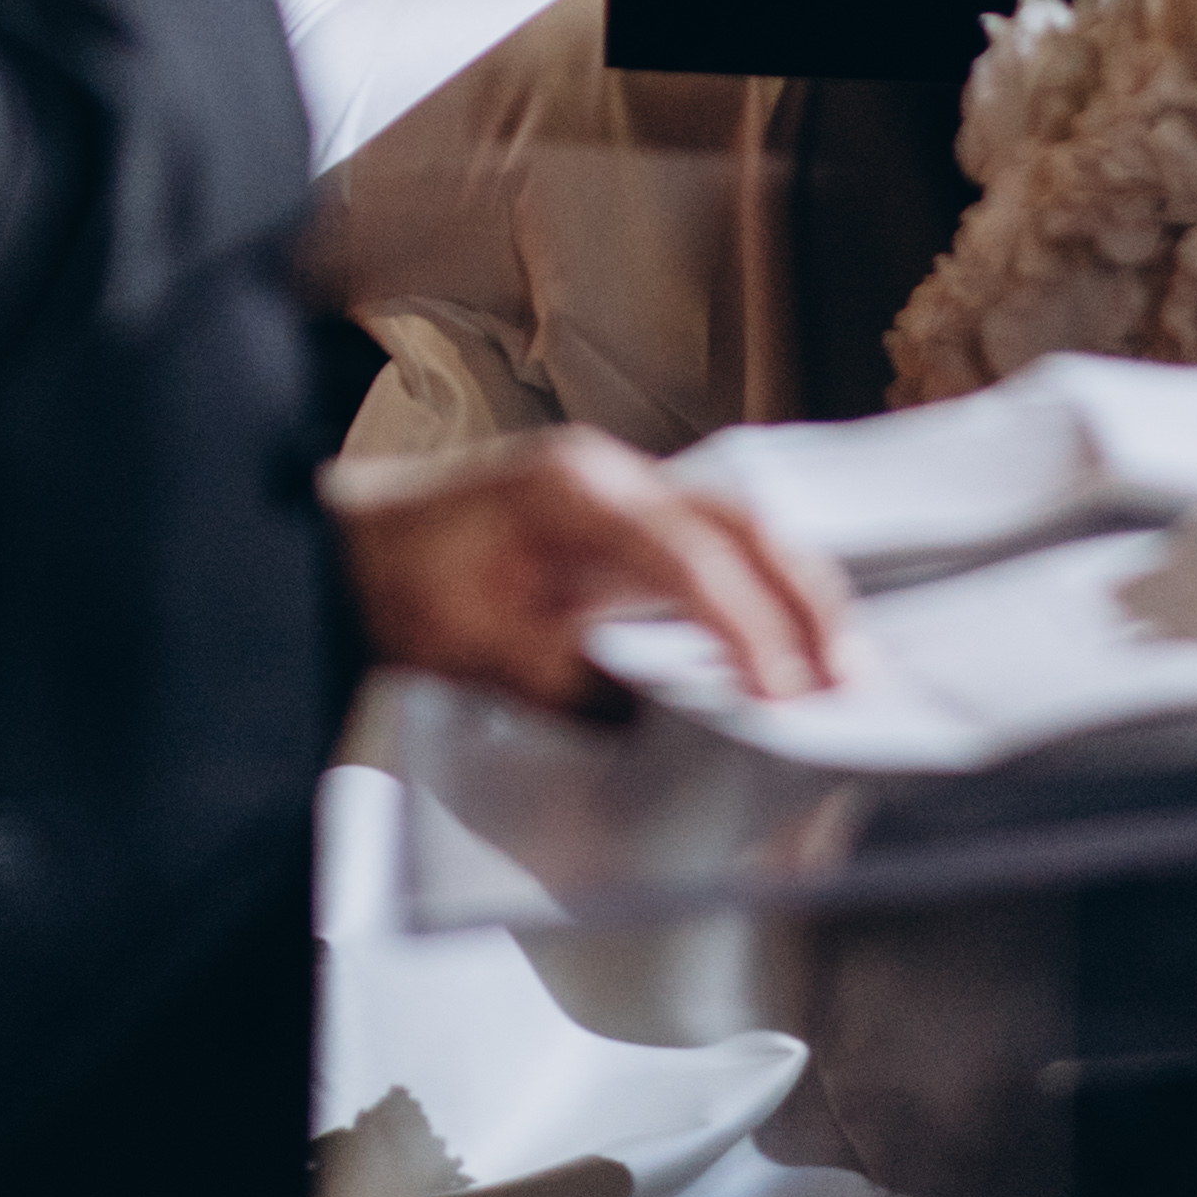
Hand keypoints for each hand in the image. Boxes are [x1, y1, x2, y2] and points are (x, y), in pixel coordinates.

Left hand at [327, 424, 848, 712]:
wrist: (339, 548)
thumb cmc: (397, 590)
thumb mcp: (478, 652)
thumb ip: (571, 683)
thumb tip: (653, 721)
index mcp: (578, 495)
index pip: (694, 560)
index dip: (750, 630)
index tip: (790, 694)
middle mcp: (610, 474)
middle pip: (740, 524)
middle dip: (806, 598)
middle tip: (857, 676)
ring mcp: (614, 486)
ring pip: (734, 524)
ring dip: (792, 588)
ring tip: (842, 661)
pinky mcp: (611, 514)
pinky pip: (706, 540)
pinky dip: (755, 583)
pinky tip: (779, 634)